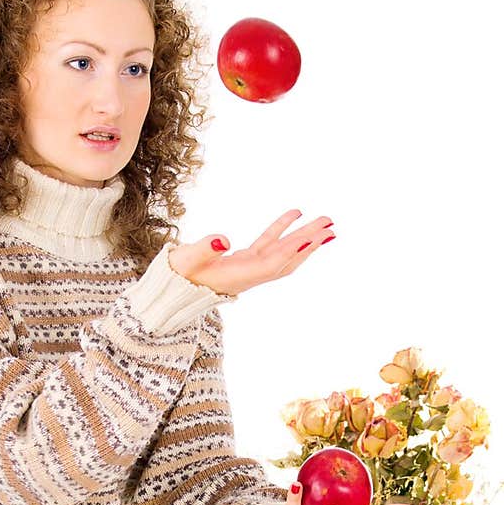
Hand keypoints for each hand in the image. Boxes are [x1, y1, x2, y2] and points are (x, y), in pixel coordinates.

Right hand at [167, 209, 334, 297]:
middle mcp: (250, 275)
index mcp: (238, 277)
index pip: (270, 263)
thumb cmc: (177, 276)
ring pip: (282, 252)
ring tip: (326, 224)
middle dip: (309, 243)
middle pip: (285, 259)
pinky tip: (296, 215)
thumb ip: (204, 249)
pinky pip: (269, 244)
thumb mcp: (187, 260)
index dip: (291, 251)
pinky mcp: (244, 260)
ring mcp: (249, 268)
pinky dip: (282, 231)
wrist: (172, 290)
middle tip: (331, 226)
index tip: (312, 238)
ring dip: (305, 239)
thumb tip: (223, 240)